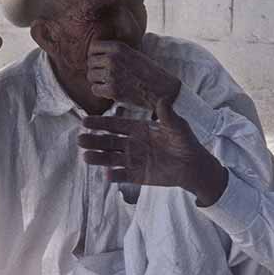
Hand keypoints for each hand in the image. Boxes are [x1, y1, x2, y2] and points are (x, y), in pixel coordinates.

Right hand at [79, 99, 228, 205]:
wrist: (193, 166)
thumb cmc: (185, 142)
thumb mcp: (178, 127)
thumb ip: (168, 116)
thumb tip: (164, 99)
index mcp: (138, 129)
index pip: (116, 125)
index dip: (101, 123)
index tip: (85, 121)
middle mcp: (132, 144)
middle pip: (109, 142)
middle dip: (94, 140)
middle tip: (80, 139)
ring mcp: (133, 160)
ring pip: (111, 158)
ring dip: (99, 158)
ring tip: (85, 156)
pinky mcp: (138, 176)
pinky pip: (123, 175)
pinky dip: (115, 176)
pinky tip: (107, 175)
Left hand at [86, 40, 180, 109]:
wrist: (163, 89)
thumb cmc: (149, 72)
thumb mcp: (133, 54)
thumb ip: (116, 52)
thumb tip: (96, 54)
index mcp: (119, 47)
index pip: (93, 47)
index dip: (94, 55)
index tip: (100, 62)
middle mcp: (113, 59)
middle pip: (90, 62)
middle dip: (96, 69)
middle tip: (106, 76)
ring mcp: (112, 74)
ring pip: (90, 76)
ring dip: (97, 81)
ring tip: (109, 83)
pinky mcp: (112, 90)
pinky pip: (95, 89)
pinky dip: (101, 91)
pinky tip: (111, 91)